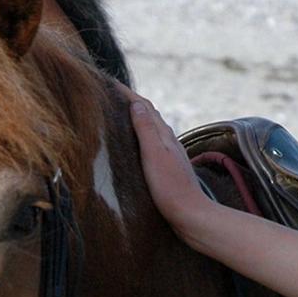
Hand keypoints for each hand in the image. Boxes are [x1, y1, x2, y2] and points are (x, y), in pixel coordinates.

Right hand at [117, 85, 213, 242]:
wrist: (191, 215)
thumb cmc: (171, 188)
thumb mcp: (154, 155)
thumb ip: (146, 129)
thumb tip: (136, 103)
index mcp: (164, 134)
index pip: (143, 105)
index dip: (125, 92)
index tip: (106, 82)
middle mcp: (168, 140)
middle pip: (147, 113)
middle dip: (129, 101)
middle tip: (107, 94)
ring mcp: (169, 153)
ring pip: (150, 128)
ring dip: (135, 117)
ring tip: (116, 113)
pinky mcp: (167, 167)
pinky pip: (151, 142)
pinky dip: (139, 135)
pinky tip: (133, 144)